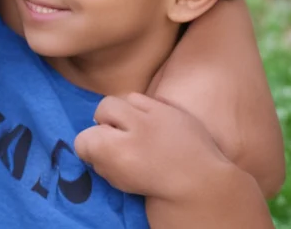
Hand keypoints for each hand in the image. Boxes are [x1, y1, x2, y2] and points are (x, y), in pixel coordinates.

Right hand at [74, 92, 228, 201]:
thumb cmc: (160, 192)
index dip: (86, 147)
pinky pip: (149, 99)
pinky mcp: (175, 110)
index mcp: (123, 154)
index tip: (94, 154)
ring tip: (132, 128)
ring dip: (124, 112)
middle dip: (103, 122)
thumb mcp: (122, 184)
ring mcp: (160, 115)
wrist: (206, 189)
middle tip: (113, 137)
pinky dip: (146, 111)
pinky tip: (151, 126)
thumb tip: (90, 149)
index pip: (84, 138)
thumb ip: (102, 163)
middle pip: (103, 109)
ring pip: (125, 98)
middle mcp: (138, 129)